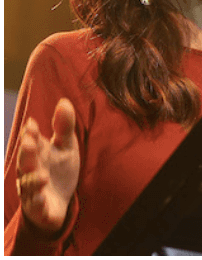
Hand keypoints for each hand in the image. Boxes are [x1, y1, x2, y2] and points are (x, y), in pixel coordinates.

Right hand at [16, 98, 80, 232]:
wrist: (60, 203)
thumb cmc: (59, 170)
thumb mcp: (66, 147)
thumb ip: (64, 127)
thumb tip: (64, 101)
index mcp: (37, 154)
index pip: (31, 142)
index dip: (30, 134)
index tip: (31, 125)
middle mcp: (30, 171)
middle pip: (26, 162)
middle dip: (26, 153)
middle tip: (29, 143)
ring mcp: (32, 190)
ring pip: (28, 184)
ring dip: (33, 179)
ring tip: (42, 175)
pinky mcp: (39, 208)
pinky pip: (36, 205)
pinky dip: (37, 201)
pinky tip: (41, 196)